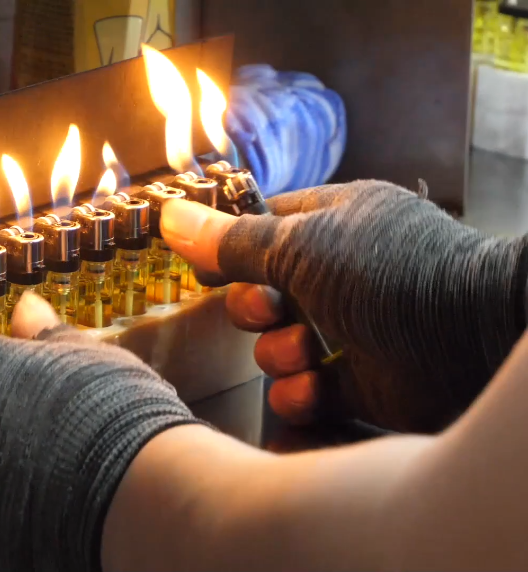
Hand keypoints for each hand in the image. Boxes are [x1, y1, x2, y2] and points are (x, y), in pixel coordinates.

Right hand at [160, 181, 527, 431]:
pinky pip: (301, 389)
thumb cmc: (388, 272)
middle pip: (259, 294)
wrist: (468, 338)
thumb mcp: (299, 245)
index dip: (227, 248)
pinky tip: (314, 388)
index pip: (262, 230)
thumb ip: (231, 242)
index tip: (201, 268)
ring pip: (275, 347)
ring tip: (306, 355)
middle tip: (271, 311)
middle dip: (255, 309)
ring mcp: (346, 330)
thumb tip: (168, 216)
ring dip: (279, 355)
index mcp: (330, 225)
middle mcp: (336, 276)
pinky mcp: (354, 383)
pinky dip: (300, 393)